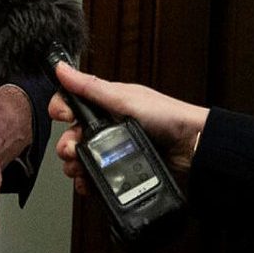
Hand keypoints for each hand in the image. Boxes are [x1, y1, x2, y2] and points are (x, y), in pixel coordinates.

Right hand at [48, 62, 207, 196]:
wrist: (192, 148)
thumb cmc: (166, 116)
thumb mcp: (124, 99)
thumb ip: (91, 87)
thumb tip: (62, 68)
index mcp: (107, 104)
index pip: (73, 103)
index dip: (61, 110)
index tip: (62, 117)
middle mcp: (108, 125)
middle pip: (72, 136)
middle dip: (67, 145)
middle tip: (73, 150)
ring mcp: (114, 148)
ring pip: (80, 159)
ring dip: (75, 166)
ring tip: (82, 169)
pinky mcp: (120, 169)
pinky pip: (95, 177)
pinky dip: (87, 182)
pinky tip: (88, 184)